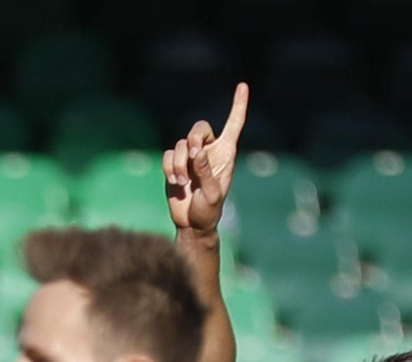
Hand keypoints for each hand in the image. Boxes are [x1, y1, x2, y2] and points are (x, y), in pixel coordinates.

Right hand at [164, 82, 248, 234]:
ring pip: (181, 144)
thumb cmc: (208, 211)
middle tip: (193, 156)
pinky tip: (176, 182)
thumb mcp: (212, 195)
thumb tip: (198, 152)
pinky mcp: (175, 164)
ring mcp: (191, 157)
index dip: (238, 105)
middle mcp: (209, 151)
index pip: (234, 125)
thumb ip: (206, 173)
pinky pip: (169, 154)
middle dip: (194, 139)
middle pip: (200, 128)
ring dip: (179, 163)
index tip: (243, 86)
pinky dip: (169, 167)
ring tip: (182, 181)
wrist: (191, 224)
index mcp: (225, 154)